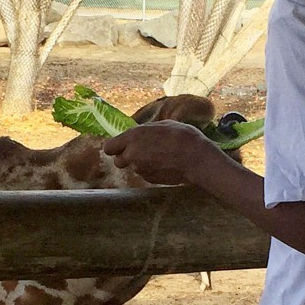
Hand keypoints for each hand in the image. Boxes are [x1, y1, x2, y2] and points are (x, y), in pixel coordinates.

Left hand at [103, 120, 221, 185]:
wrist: (195, 158)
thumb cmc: (181, 136)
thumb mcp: (161, 125)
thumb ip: (145, 132)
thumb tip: (140, 135)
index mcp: (132, 137)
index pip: (108, 147)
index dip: (114, 147)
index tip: (121, 145)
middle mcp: (132, 154)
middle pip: (118, 161)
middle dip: (126, 157)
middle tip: (140, 152)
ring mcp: (140, 169)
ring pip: (133, 167)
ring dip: (140, 163)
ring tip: (158, 156)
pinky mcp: (150, 179)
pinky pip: (145, 174)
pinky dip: (151, 170)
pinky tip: (165, 164)